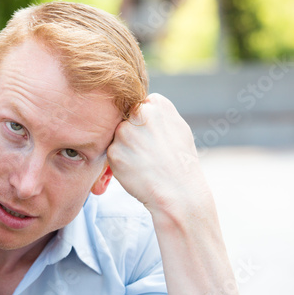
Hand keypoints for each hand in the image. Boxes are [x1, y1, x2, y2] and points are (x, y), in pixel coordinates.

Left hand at [107, 93, 210, 217]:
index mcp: (157, 103)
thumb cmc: (181, 161)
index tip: (156, 139)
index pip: (139, 107)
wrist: (178, 191)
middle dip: (132, 135)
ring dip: (125, 148)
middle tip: (149, 152)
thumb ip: (156, 112)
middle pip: (125, 120)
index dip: (145, 125)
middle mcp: (139, 113)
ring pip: (117, 137)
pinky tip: (137, 169)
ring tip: (144, 161)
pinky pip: (113, 153)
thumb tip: (139, 105)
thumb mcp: (178, 126)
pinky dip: (121, 161)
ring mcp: (124, 132)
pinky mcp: (114, 151)